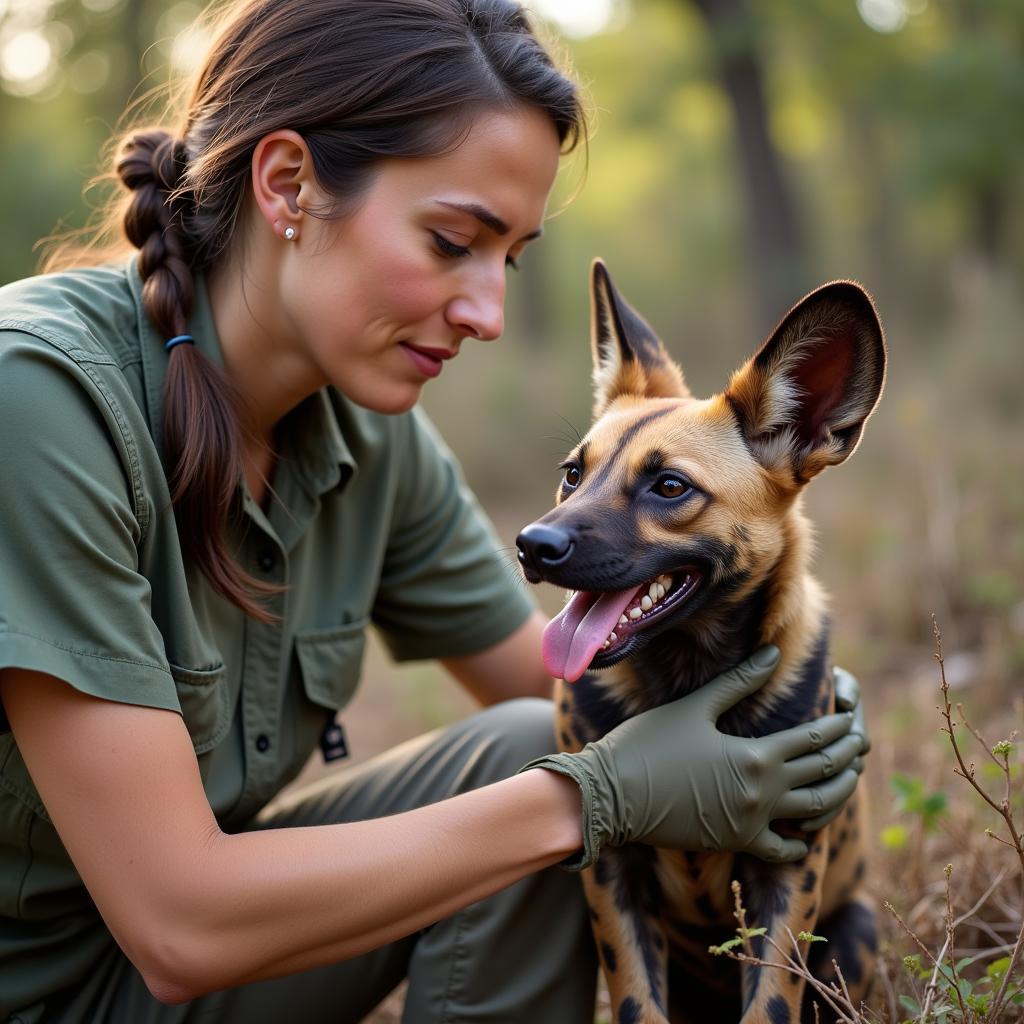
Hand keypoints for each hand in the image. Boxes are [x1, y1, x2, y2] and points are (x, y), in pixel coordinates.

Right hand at [521, 647, 861, 865]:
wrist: (613, 795)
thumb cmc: (649, 743)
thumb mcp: (696, 707)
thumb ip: (739, 682)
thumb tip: (774, 654)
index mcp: (757, 756)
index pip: (815, 739)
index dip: (838, 725)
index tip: (850, 713)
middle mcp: (763, 792)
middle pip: (824, 773)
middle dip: (849, 756)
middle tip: (861, 742)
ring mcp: (751, 822)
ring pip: (814, 811)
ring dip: (837, 794)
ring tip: (850, 779)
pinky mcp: (735, 841)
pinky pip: (781, 850)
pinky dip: (799, 843)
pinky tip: (806, 836)